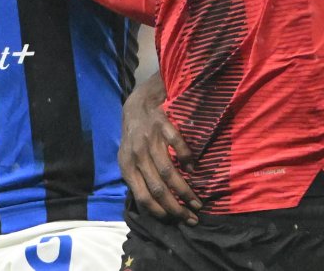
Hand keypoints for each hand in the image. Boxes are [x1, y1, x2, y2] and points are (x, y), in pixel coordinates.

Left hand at [119, 71, 201, 223]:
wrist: (138, 104)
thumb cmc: (134, 137)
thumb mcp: (129, 158)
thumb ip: (137, 178)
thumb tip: (153, 205)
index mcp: (126, 165)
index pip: (142, 196)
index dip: (159, 211)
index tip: (174, 219)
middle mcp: (136, 154)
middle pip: (158, 188)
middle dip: (176, 207)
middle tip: (191, 217)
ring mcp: (149, 139)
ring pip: (168, 172)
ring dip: (185, 191)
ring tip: (196, 202)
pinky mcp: (162, 125)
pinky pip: (177, 146)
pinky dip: (186, 159)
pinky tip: (192, 169)